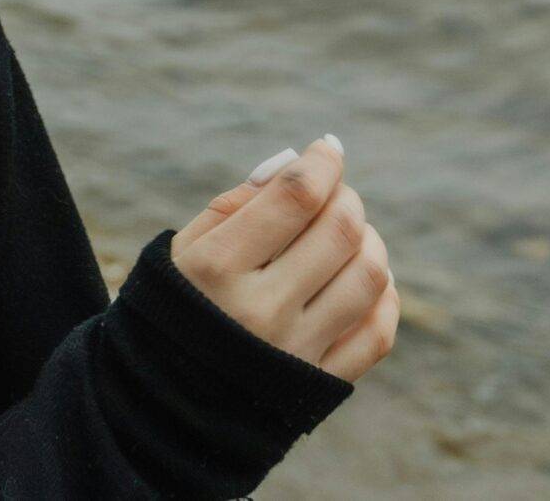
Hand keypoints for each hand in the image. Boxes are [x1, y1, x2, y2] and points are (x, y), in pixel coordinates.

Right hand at [167, 136, 397, 381]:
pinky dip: (383, 295)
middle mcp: (261, 310)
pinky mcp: (321, 384)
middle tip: (333, 192)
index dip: (321, 162)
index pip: (295, 196)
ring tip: (350, 233)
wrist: (166, 402)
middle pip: (340, 230)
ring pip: (369, 275)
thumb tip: (297, 165)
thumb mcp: (186, 249)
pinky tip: (362, 277)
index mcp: (218, 268)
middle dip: (345, 197)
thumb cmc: (178, 306)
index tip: (327, 148)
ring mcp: (296, 351)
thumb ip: (237, 203)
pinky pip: (378, 331)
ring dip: (369, 240)